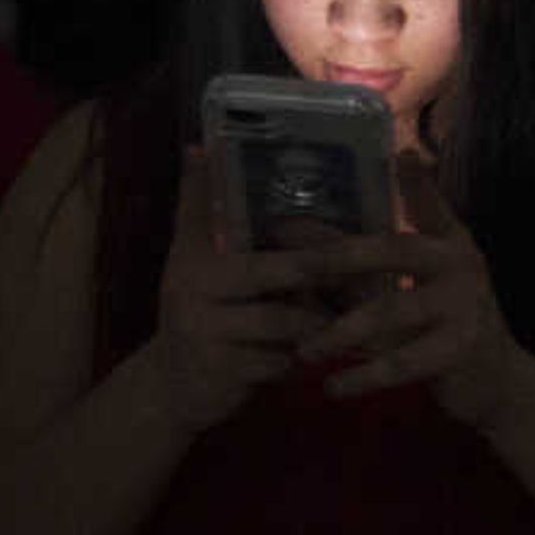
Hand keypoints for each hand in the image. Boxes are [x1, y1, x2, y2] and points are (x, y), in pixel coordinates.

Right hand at [147, 147, 327, 436]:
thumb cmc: (194, 312)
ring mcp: (208, 334)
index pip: (248, 231)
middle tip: (365, 262)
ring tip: (353, 311)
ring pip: (285, 321)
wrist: (169, 387)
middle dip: (321, 267)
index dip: (293, 228)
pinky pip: (280, 361)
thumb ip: (197, 208)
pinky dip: (304, 358)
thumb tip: (196, 148)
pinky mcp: (225, 373)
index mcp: (195, 259)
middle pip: (274, 271)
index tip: (342, 227)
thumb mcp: (188, 259)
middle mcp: (195, 291)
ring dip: (320, 318)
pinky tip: (325, 355)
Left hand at [295, 154, 522, 428]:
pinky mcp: (460, 348)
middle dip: (334, 256)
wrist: (498, 384)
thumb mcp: (416, 288)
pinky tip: (332, 387)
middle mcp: (460, 265)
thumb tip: (302, 236)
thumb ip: (371, 266)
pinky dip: (363, 377)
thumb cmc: (444, 328)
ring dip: (339, 333)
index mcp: (450, 244)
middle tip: (290, 265)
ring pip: (389, 312)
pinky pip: (401, 363)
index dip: (417, 181)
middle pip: (391, 251)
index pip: (430, 205)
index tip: (401, 155)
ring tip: (303, 351)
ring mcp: (464, 306)